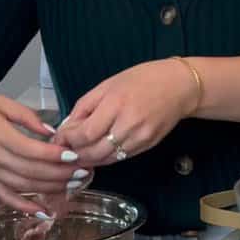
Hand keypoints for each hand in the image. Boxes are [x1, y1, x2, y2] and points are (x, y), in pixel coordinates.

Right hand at [0, 95, 87, 216]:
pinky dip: (25, 207)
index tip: (74, 155)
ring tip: (73, 185)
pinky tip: (43, 211)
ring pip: (23, 187)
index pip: (31, 150)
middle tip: (82, 171)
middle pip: (31, 171)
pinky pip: (6, 198)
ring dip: (50, 189)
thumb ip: (27, 116)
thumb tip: (51, 132)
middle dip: (60, 174)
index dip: (55, 156)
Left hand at [57, 59, 197, 166]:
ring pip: (107, 159)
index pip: (84, 134)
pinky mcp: (148, 146)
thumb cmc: (143, 79)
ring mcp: (141, 137)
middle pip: (93, 152)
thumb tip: (67, 127)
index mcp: (115, 104)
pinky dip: (106, 158)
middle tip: (65, 150)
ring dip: (89, 160)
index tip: (60, 139)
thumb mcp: (108, 85)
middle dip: (75, 154)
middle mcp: (129, 124)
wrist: (180, 86)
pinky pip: (121, 158)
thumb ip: (85, 107)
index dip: (67, 140)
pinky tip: (99, 152)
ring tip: (79, 153)